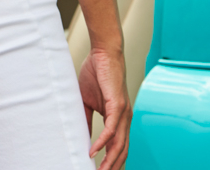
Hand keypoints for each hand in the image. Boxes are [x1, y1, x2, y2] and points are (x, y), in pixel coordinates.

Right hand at [79, 47, 130, 168]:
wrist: (103, 52)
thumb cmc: (96, 73)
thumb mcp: (88, 101)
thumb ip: (87, 119)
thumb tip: (83, 138)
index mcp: (119, 118)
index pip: (118, 146)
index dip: (111, 161)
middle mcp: (125, 118)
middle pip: (121, 151)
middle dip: (111, 167)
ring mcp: (123, 112)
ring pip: (119, 144)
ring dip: (109, 161)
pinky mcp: (118, 104)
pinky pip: (111, 129)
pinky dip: (102, 142)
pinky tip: (93, 151)